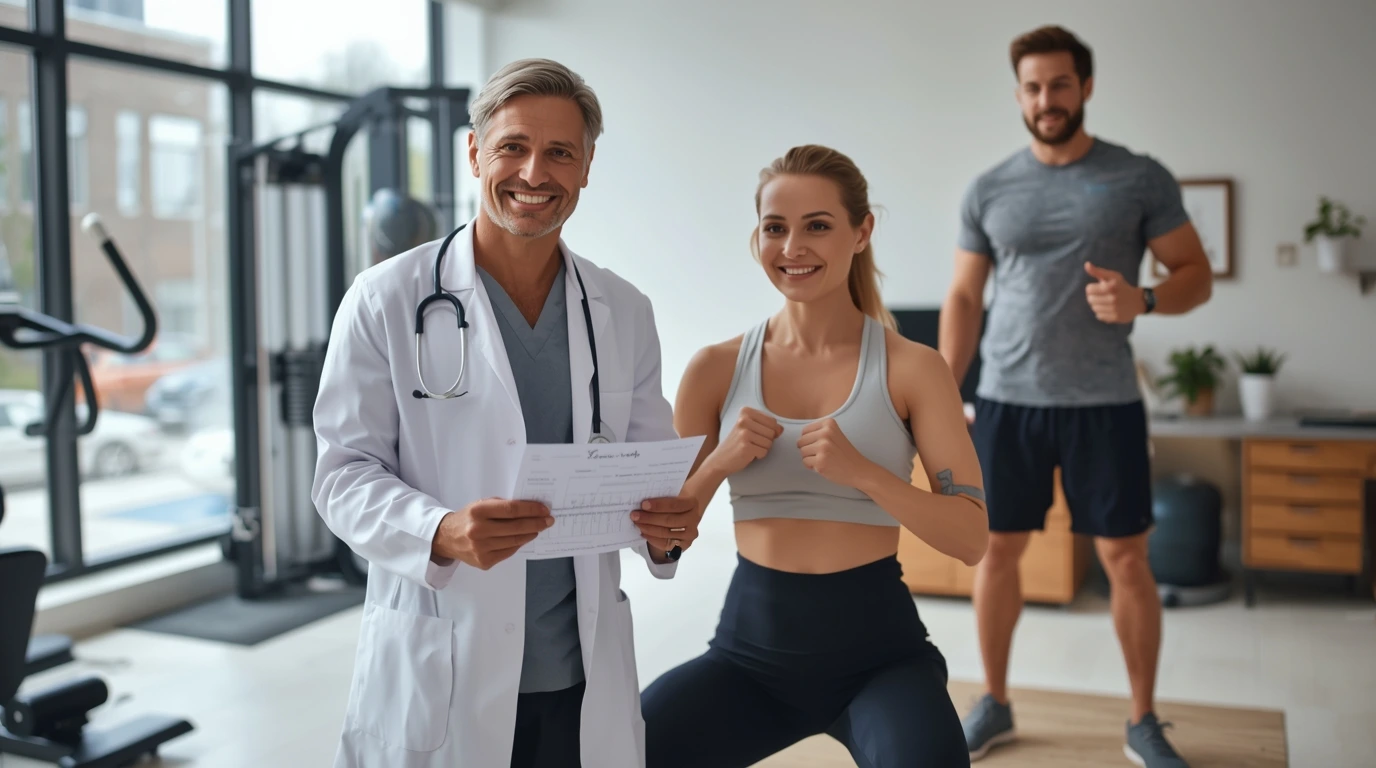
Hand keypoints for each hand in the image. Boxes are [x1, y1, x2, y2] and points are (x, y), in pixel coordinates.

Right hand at [431, 498, 552, 569]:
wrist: (447, 538)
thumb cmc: (469, 518)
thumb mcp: (481, 505)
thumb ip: (502, 506)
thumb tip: (530, 509)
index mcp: (478, 512)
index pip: (511, 510)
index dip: (531, 510)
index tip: (544, 509)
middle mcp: (478, 531)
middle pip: (516, 527)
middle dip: (536, 523)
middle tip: (548, 520)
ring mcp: (481, 549)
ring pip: (514, 541)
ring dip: (531, 534)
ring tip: (539, 528)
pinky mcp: (484, 562)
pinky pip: (509, 552)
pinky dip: (519, 544)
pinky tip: (525, 537)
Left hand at [631, 496, 700, 559]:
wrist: (688, 512)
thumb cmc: (676, 500)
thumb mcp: (673, 494)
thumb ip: (662, 495)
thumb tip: (642, 500)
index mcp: (692, 503)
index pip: (674, 505)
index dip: (658, 505)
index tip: (643, 504)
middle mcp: (693, 519)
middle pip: (669, 520)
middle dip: (649, 518)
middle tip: (635, 515)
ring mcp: (690, 534)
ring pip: (666, 533)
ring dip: (648, 528)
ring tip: (637, 523)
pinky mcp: (684, 544)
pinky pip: (666, 544)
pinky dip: (652, 539)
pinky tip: (643, 533)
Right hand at [708, 406, 782, 474]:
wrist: (721, 458)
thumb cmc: (738, 442)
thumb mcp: (751, 428)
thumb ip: (768, 425)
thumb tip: (781, 429)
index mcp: (746, 411)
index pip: (772, 421)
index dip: (769, 431)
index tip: (756, 433)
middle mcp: (744, 420)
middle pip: (773, 431)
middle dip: (766, 440)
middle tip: (751, 442)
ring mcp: (744, 433)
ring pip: (770, 443)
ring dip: (762, 448)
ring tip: (749, 447)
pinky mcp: (745, 447)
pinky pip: (764, 452)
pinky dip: (759, 455)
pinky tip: (748, 454)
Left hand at [798, 418, 871, 487]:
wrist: (859, 470)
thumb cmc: (844, 454)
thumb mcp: (834, 435)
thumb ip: (818, 432)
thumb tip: (797, 439)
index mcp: (829, 423)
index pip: (804, 431)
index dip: (810, 441)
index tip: (824, 445)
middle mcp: (826, 433)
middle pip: (801, 441)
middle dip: (809, 450)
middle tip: (825, 454)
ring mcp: (823, 447)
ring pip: (802, 452)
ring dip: (810, 458)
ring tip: (825, 459)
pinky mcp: (820, 461)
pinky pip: (805, 462)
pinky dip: (812, 467)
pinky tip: (825, 466)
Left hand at [1084, 262, 1145, 323]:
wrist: (1138, 301)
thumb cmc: (1122, 286)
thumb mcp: (1112, 276)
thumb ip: (1098, 271)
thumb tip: (1086, 264)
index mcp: (1111, 286)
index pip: (1089, 289)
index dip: (1092, 288)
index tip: (1099, 288)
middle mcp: (1113, 298)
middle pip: (1090, 299)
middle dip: (1094, 296)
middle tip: (1102, 295)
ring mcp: (1114, 309)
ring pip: (1094, 308)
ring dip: (1097, 304)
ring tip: (1105, 301)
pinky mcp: (1115, 318)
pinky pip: (1099, 316)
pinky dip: (1101, 312)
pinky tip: (1108, 308)